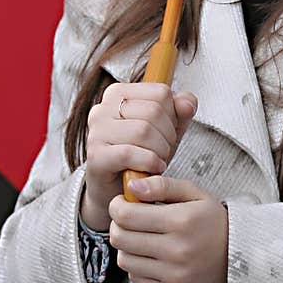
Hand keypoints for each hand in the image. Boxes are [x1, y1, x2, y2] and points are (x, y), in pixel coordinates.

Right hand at [81, 83, 197, 228]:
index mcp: (119, 93)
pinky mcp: (95, 155)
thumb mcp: (166, 131)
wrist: (116, 190)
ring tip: (159, 160)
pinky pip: (129, 153)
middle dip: (168, 135)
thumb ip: (180, 113)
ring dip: (160, 150)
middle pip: (153, 111)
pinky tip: (153, 168)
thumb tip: (188, 103)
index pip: (161, 93)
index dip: (173, 115)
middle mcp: (102, 108)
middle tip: (164, 150)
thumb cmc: (141, 155)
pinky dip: (149, 162)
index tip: (167, 132)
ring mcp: (96, 131)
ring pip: (142, 131)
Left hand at [107, 175, 228, 282]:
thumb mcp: (194, 193)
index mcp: (181, 221)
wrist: (241, 256)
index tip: (122, 203)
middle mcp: (176, 250)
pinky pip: (136, 279)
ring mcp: (174, 275)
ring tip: (141, 237)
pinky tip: (152, 255)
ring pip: (125, 260)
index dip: (117, 206)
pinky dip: (138, 266)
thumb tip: (131, 186)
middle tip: (128, 219)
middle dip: (118, 225)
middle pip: (120, 238)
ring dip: (127, 246)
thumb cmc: (214, 221)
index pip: (126, 215)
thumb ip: (162, 185)